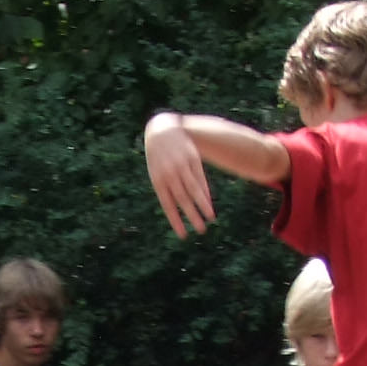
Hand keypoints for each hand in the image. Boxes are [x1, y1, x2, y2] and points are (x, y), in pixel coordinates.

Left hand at [145, 113, 214, 237]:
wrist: (162, 129)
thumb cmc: (158, 157)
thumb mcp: (156, 172)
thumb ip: (165, 189)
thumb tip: (176, 210)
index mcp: (158, 180)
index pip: (168, 205)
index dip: (176, 221)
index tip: (183, 236)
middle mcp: (170, 174)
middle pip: (183, 199)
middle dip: (192, 216)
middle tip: (201, 231)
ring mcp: (182, 165)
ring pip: (194, 189)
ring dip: (203, 205)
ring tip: (210, 218)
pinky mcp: (192, 158)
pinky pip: (200, 178)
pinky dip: (205, 192)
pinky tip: (209, 202)